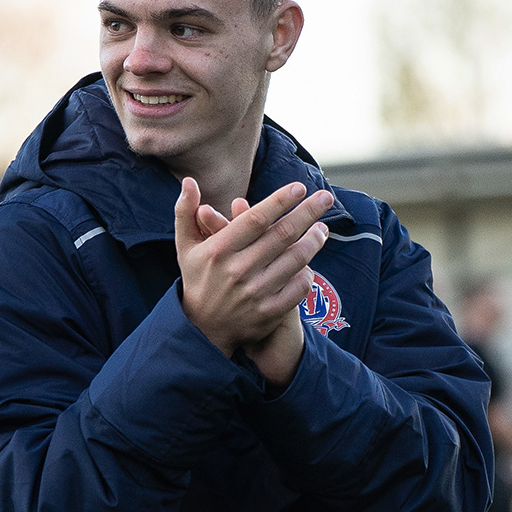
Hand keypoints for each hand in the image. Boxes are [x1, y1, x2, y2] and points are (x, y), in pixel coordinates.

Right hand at [174, 178, 330, 385]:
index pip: (256, 218)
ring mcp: (256, 293)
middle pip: (283, 234)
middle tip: (325, 198)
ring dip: (314, 240)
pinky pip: (299, 287)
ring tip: (322, 229)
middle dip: (308, 213)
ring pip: (296, 259)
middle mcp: (238, 270)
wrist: (202, 329)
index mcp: (219, 250)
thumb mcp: (185, 246)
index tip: (299, 187)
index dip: (280, 200)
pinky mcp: (269, 312)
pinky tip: (309, 263)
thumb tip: (189, 181)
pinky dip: (308, 273)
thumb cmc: (197, 278)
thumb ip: (185, 212)